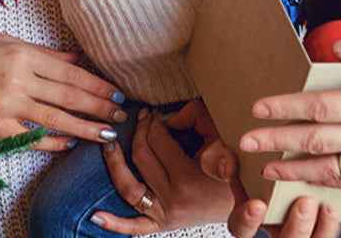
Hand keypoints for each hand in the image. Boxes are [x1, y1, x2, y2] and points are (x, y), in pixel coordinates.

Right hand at [0, 34, 127, 151]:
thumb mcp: (6, 41)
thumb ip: (43, 53)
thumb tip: (75, 59)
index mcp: (22, 53)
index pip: (69, 72)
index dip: (96, 84)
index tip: (115, 92)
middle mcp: (18, 79)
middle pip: (68, 96)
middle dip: (99, 107)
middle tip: (121, 115)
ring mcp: (7, 105)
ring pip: (55, 119)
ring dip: (85, 128)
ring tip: (106, 134)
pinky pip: (31, 137)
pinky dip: (51, 142)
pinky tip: (68, 144)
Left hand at [91, 101, 233, 233]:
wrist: (244, 204)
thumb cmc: (234, 167)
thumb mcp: (220, 136)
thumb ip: (194, 118)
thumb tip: (166, 116)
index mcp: (188, 178)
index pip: (158, 140)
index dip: (155, 122)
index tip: (156, 113)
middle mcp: (173, 199)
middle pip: (141, 157)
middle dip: (139, 132)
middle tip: (143, 119)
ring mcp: (166, 215)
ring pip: (129, 188)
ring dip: (115, 164)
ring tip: (108, 144)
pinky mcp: (163, 225)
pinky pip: (135, 227)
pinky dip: (115, 223)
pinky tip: (96, 216)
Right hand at [200, 137, 339, 237]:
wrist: (262, 164)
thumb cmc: (243, 161)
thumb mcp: (225, 156)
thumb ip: (220, 159)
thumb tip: (228, 164)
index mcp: (244, 218)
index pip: (241, 228)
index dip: (249, 221)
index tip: (257, 204)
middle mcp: (269, 231)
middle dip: (296, 227)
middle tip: (305, 203)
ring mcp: (292, 232)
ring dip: (320, 232)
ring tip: (326, 208)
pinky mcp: (312, 230)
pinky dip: (329, 227)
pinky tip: (333, 209)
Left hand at [238, 35, 340, 188]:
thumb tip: (339, 46)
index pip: (320, 108)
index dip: (286, 108)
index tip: (258, 108)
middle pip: (317, 142)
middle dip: (278, 142)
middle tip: (246, 141)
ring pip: (333, 170)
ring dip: (297, 170)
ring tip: (268, 170)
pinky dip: (330, 184)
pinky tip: (310, 182)